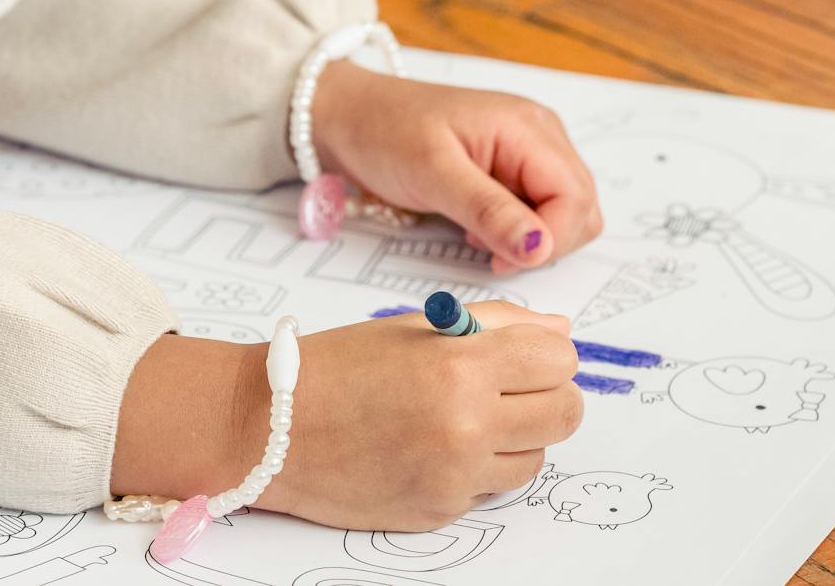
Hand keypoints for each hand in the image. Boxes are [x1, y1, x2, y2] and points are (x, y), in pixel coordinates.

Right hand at [112, 303, 581, 531]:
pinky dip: (476, 467)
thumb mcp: (412, 327)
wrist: (268, 430)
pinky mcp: (442, 511)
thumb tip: (558, 331)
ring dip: (515, 436)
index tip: (524, 354)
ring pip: (536, 457)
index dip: (546, 352)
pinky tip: (433, 446)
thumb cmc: (334, 367)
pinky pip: (491, 488)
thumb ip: (492, 324)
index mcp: (460, 366)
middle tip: (509, 387)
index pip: (559, 359)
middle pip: (566, 413)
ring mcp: (456, 476)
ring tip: (464, 417)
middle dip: (546, 395)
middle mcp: (467, 425)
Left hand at [309, 63, 602, 271]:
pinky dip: (514, 229)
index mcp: (527, 127)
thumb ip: (490, 210)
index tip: (503, 259)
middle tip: (486, 248)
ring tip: (474, 232)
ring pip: (563, 213)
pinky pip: (536, 209)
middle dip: (544, 241)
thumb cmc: (384, 132)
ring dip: (528, 237)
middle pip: (581, 207)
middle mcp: (539, 135)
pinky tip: (474, 224)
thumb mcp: (433, 173)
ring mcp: (527, 151)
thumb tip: (541, 249)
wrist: (348, 115)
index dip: (552, 239)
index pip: (576, 197)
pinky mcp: (511, 168)